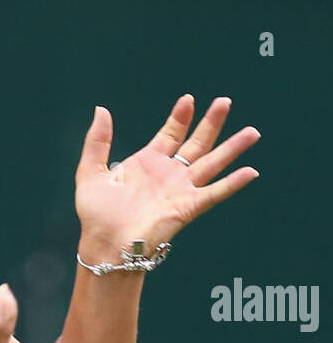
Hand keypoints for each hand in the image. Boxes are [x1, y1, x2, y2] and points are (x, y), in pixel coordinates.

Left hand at [74, 95, 260, 255]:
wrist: (105, 243)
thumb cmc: (96, 215)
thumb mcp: (90, 172)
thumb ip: (97, 142)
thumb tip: (101, 110)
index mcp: (147, 163)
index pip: (171, 133)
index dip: (181, 117)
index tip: (188, 99)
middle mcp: (168, 174)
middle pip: (197, 143)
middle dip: (211, 122)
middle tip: (224, 101)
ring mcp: (180, 190)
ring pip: (212, 163)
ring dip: (232, 148)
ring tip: (252, 132)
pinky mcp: (187, 207)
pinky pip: (214, 193)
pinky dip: (232, 183)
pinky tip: (250, 172)